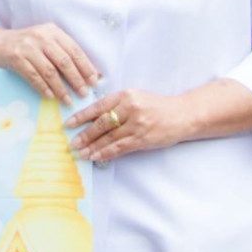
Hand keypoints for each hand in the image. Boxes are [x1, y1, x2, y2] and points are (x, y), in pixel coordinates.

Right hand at [0, 22, 100, 103]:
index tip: (94, 82)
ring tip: (68, 100)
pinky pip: (33, 76)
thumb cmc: (26, 45)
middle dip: (76, 80)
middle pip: (64, 61)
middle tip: (84, 94)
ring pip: (49, 71)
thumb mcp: (45, 42)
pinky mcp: (16, 58)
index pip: (74, 50)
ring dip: (61, 88)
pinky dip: (43, 87)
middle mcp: (41, 36)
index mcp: (53, 31)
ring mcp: (27, 47)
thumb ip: (63, 53)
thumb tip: (90, 73)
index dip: (86, 67)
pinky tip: (50, 96)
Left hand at [66, 88, 189, 163]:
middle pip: (101, 123)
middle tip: (71, 143)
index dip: (81, 116)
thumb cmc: (156, 106)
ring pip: (109, 138)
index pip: (98, 106)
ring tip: (79, 153)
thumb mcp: (136, 97)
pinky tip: (95, 156)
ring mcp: (137, 124)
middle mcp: (130, 108)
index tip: (68, 124)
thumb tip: (91, 116)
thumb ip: (116, 103)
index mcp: (125, 95)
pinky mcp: (143, 138)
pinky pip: (119, 148)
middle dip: (84, 135)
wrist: (183, 115)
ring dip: (92, 147)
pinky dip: (105, 153)